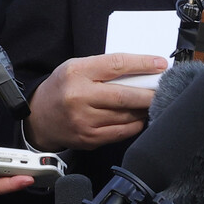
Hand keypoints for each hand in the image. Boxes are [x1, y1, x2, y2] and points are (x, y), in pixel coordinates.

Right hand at [26, 53, 166, 150]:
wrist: (38, 118)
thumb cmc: (62, 88)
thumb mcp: (77, 68)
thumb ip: (104, 68)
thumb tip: (141, 70)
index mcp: (77, 73)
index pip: (116, 65)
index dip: (142, 64)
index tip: (160, 64)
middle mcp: (79, 97)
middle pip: (124, 96)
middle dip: (149, 93)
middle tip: (165, 89)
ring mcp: (83, 121)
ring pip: (125, 116)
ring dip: (144, 109)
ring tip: (154, 102)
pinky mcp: (89, 139)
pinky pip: (120, 132)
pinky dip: (135, 125)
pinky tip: (141, 117)